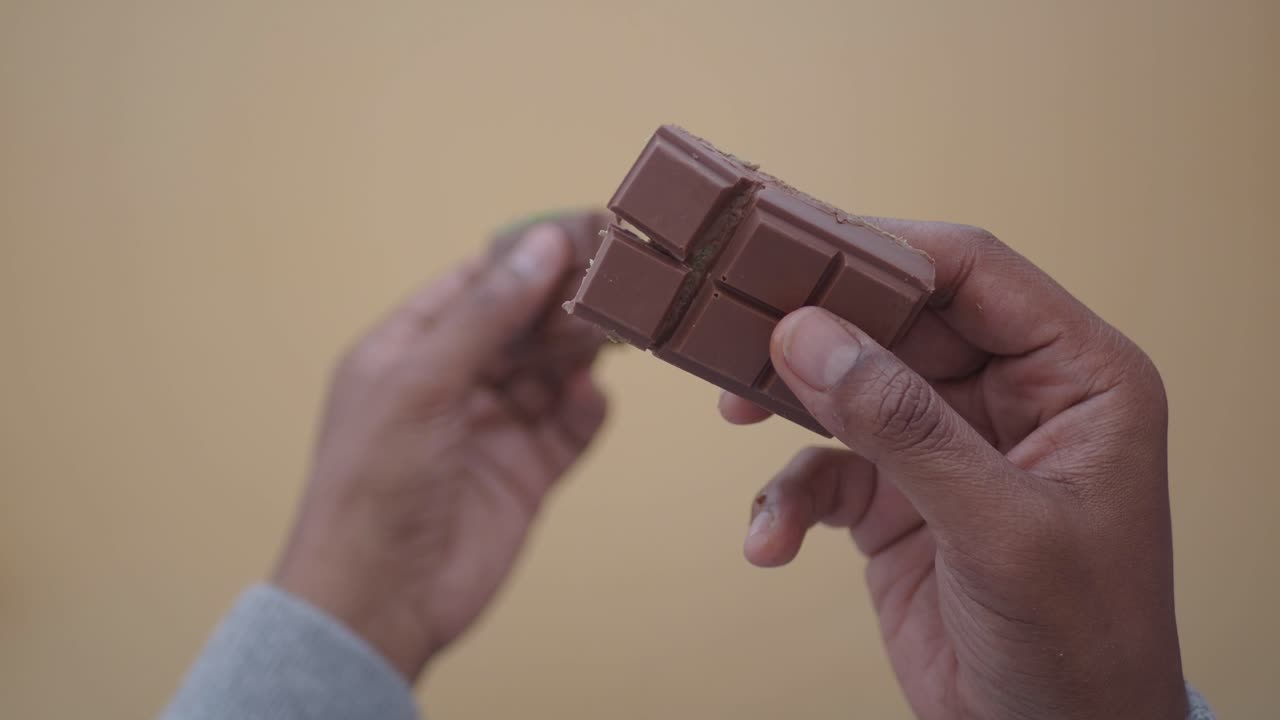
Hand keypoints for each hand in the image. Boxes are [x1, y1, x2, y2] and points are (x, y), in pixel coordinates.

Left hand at [274, 222, 607, 681]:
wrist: (380, 601)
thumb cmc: (374, 485)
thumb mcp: (421, 383)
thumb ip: (486, 314)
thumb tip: (541, 244)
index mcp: (407, 351)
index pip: (473, 285)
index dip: (524, 258)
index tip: (580, 231)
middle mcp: (451, 384)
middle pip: (521, 325)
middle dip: (563, 304)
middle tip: (617, 278)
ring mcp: (491, 430)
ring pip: (550, 373)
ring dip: (581, 353)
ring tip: (618, 329)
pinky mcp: (526, 474)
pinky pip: (569, 428)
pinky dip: (585, 410)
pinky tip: (590, 399)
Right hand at [721, 222, 1186, 718]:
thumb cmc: (1074, 642)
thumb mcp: (996, 528)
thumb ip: (903, 426)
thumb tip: (807, 334)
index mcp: (1075, 377)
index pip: (972, 274)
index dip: (884, 252)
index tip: (795, 248)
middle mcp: (1010, 396)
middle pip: (896, 319)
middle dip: (819, 328)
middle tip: (739, 319)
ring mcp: (947, 445)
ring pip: (850, 385)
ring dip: (788, 401)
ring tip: (733, 411)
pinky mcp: (897, 497)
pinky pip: (826, 466)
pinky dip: (790, 497)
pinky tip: (771, 541)